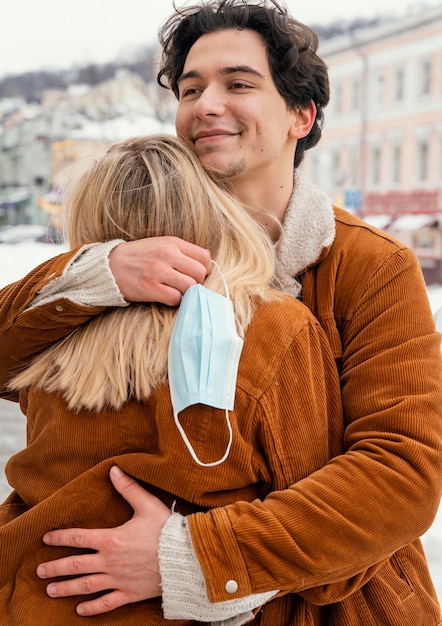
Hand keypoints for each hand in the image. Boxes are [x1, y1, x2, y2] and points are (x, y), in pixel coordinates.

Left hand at [36, 466, 171, 615]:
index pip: (79, 537)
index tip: (46, 538)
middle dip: (56, 568)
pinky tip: (80, 610)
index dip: (61, 537)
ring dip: (66, 588)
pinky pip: (107, 603)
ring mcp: (118, 579)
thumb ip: (128, 488)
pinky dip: (92, 608)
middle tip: (40, 571)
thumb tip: (113, 470)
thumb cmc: (167, 529)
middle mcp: (110, 561)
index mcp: (112, 539)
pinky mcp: (130, 593)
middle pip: (76, 565)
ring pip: (86, 586)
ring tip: (50, 590)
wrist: (185, 557)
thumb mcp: (147, 504)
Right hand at [109, 236, 210, 304]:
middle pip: (200, 273)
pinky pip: (176, 299)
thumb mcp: (161, 244)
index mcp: (172, 243)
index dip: (204, 268)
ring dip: (186, 292)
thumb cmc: (139, 256)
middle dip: (197, 282)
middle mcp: (167, 255)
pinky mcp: (150, 288)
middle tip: (185, 283)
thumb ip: (183, 250)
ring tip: (175, 290)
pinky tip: (166, 296)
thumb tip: (207, 259)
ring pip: (190, 287)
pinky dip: (174, 300)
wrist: (109, 265)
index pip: (204, 257)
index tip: (194, 273)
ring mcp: (159, 272)